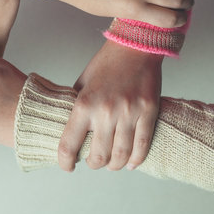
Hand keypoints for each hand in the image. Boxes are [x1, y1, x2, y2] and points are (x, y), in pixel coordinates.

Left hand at [58, 40, 161, 170]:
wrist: (135, 46)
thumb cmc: (106, 64)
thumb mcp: (82, 83)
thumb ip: (77, 107)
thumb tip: (71, 131)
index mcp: (84, 105)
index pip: (69, 145)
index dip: (65, 162)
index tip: (67, 166)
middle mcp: (105, 112)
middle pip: (98, 157)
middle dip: (93, 164)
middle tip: (92, 162)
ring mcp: (129, 113)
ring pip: (121, 156)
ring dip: (114, 165)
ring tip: (112, 164)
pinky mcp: (148, 112)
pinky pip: (142, 145)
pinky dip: (136, 159)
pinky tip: (131, 163)